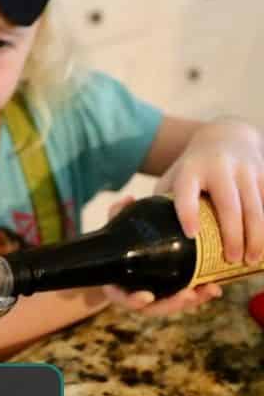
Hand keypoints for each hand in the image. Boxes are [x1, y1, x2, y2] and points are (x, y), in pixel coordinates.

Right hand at [102, 197, 222, 315]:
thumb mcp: (116, 227)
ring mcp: (155, 296)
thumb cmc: (119, 241)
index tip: (146, 297)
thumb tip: (127, 200)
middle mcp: (136, 296)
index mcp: (118, 286)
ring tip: (210, 290)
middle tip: (188, 295)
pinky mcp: (170, 293)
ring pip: (171, 305)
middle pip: (153, 308)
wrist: (123, 253)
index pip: (124, 299)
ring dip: (191, 301)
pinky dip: (198, 295)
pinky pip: (183, 298)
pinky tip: (215, 288)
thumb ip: (117, 215)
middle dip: (172, 304)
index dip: (133, 301)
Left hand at [159, 120, 263, 264]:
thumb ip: (160, 205)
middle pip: (228, 205)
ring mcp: (244, 169)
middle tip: (232, 260)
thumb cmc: (191, 169)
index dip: (188, 214)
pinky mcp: (262, 171)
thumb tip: (143, 243)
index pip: (187, 194)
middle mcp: (219, 168)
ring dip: (255, 234)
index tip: (191, 235)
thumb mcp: (171, 180)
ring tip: (251, 259)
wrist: (225, 134)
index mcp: (189, 172)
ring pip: (254, 205)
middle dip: (232, 234)